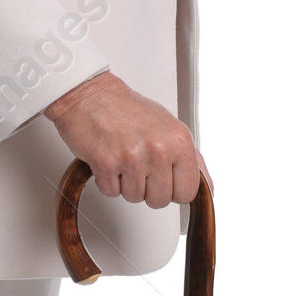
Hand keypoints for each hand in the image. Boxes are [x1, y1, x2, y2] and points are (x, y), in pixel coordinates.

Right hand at [45, 71, 200, 208]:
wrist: (90, 95)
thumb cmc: (126, 109)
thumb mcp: (169, 127)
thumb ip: (190, 158)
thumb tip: (206, 188)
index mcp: (179, 140)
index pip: (189, 191)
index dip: (174, 190)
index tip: (165, 181)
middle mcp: (159, 149)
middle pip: (161, 200)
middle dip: (148, 190)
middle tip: (139, 166)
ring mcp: (133, 157)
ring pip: (135, 198)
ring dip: (125, 184)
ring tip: (122, 159)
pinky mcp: (106, 164)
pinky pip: (111, 192)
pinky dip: (107, 181)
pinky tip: (108, 159)